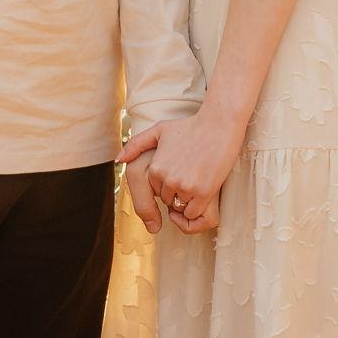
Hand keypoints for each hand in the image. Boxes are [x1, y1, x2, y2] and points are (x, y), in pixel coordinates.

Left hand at [122, 114, 239, 234]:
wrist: (219, 124)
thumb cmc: (190, 125)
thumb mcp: (159, 130)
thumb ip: (136, 144)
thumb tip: (119, 160)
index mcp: (155, 168)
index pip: (156, 190)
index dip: (168, 183)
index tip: (180, 170)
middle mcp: (167, 179)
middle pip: (168, 200)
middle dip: (177, 192)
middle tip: (191, 175)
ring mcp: (185, 187)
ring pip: (181, 207)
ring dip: (188, 200)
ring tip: (198, 181)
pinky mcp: (203, 192)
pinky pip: (194, 213)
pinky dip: (197, 208)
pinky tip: (204, 191)